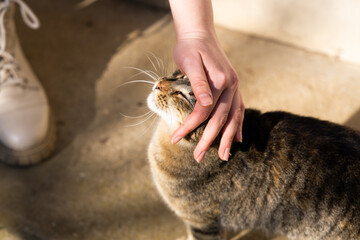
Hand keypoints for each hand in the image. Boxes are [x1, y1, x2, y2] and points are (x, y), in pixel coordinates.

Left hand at [171, 30, 244, 161]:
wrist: (199, 33)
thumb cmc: (189, 47)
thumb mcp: (189, 62)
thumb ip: (199, 84)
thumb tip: (205, 104)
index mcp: (221, 80)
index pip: (205, 110)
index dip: (190, 126)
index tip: (175, 138)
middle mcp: (232, 85)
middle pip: (222, 118)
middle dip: (210, 140)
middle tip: (198, 158)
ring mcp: (235, 87)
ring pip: (235, 117)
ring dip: (228, 137)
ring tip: (224, 156)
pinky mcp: (233, 87)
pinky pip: (239, 109)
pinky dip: (238, 125)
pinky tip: (237, 137)